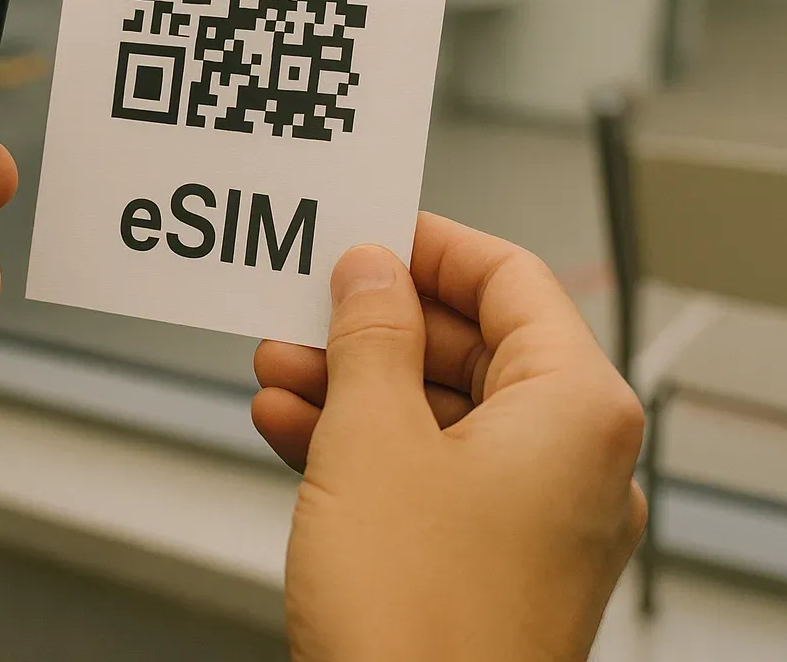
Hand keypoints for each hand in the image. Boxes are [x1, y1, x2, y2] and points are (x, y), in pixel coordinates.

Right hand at [253, 213, 646, 661]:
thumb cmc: (420, 620)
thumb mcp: (372, 439)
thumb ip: (369, 335)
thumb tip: (370, 271)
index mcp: (576, 410)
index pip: (510, 278)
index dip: (428, 245)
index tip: (365, 231)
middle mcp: (573, 459)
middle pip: (473, 345)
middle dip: (372, 325)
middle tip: (301, 306)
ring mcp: (536, 516)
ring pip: (442, 411)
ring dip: (354, 383)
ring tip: (277, 367)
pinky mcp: (492, 561)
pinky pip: (431, 472)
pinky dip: (364, 444)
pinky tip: (291, 429)